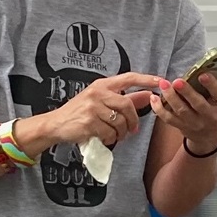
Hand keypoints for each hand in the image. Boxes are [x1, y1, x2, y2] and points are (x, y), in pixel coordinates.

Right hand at [30, 73, 163, 149]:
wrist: (56, 124)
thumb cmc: (80, 112)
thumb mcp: (102, 101)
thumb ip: (127, 99)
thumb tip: (149, 95)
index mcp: (102, 85)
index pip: (129, 78)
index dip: (146, 79)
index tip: (160, 82)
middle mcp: (97, 93)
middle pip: (127, 104)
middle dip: (133, 119)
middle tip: (133, 129)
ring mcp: (92, 107)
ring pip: (119, 121)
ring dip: (121, 132)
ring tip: (116, 135)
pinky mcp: (88, 122)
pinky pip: (109, 132)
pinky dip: (110, 138)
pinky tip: (103, 137)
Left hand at [151, 72, 216, 151]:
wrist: (209, 137)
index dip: (211, 85)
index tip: (203, 75)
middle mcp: (209, 115)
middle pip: (197, 104)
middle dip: (187, 92)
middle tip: (177, 81)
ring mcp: (194, 122)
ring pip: (181, 111)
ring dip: (170, 97)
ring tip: (164, 85)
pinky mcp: (181, 126)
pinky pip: (168, 118)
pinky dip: (159, 109)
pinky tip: (154, 98)